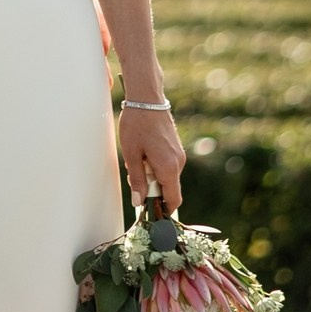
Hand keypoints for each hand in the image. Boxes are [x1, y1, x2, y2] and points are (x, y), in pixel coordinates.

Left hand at [117, 94, 185, 217]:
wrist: (147, 99)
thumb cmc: (137, 125)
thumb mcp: (132, 154)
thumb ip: (137, 180)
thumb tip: (139, 202)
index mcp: (169, 168)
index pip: (173, 200)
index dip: (163, 210)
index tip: (149, 212)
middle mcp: (178, 163)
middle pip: (169, 189)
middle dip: (153, 190)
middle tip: (134, 178)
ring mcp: (179, 155)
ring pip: (167, 177)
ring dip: (153, 177)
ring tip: (137, 161)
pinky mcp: (176, 148)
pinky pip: (168, 166)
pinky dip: (157, 167)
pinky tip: (143, 155)